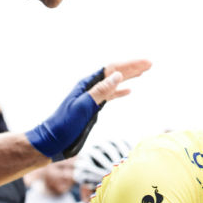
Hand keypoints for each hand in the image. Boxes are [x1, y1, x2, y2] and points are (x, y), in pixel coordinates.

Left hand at [25, 60, 148, 159]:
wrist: (52, 139)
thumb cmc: (64, 124)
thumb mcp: (83, 107)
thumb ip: (100, 91)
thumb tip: (118, 75)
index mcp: (88, 84)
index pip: (112, 69)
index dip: (130, 65)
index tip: (146, 63)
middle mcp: (91, 87)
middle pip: (115, 73)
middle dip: (132, 67)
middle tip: (149, 64)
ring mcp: (92, 97)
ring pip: (114, 82)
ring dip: (129, 76)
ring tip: (143, 72)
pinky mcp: (93, 107)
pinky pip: (111, 95)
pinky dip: (121, 91)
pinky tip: (129, 90)